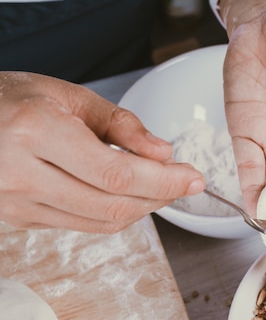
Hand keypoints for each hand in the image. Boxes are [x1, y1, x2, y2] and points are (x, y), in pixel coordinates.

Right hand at [0, 72, 204, 232]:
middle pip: (112, 204)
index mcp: (34, 131)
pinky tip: (129, 193)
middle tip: (186, 182)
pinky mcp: (18, 218)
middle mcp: (20, 173)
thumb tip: (163, 154)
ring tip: (162, 186)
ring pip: (100, 222)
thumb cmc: (13, 99)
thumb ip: (120, 124)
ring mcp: (15, 202)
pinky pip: (82, 225)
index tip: (194, 177)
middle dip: (160, 196)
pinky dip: (115, 213)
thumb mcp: (69, 95)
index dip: (164, 181)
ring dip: (142, 207)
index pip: (116, 173)